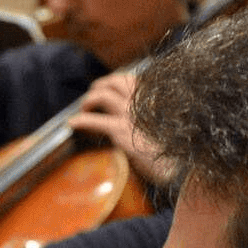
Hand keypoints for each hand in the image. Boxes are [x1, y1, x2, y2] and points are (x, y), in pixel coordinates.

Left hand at [65, 70, 168, 185]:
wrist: (175, 168)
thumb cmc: (170, 151)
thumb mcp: (162, 125)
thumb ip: (147, 114)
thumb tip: (128, 113)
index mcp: (154, 99)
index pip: (132, 80)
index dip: (116, 82)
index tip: (107, 88)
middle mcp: (144, 102)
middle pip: (117, 80)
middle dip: (101, 85)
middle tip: (92, 95)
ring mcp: (133, 115)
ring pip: (103, 94)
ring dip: (89, 100)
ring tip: (83, 109)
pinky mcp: (122, 131)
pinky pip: (95, 120)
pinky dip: (81, 120)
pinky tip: (72, 123)